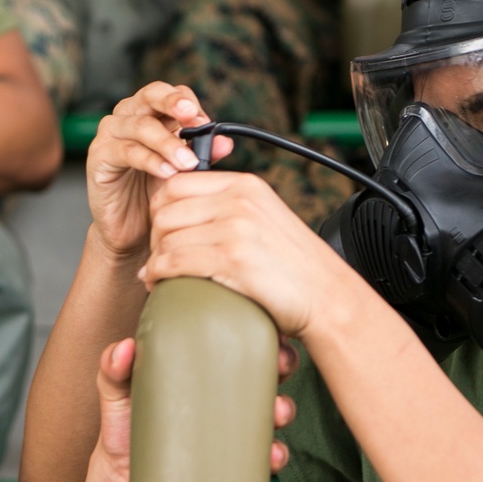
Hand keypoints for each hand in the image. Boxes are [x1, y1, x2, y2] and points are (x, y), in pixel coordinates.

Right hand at [86, 82, 230, 258]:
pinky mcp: (99, 155)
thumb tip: (225, 142)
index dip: (188, 103)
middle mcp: (128, 116)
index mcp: (150, 112)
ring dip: (168, 144)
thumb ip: (203, 154)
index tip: (206, 122)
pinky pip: (127, 152)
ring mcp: (110, 134)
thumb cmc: (154, 194)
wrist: (131, 229)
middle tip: (195, 119)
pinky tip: (167, 172)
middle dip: (174, 104)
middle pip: (151, 95)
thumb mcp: (183, 171)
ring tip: (188, 163)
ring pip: (142, 126)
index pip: (171, 93)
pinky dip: (150, 161)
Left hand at [93, 336, 297, 480]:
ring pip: (271, 412)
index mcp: (200, 370)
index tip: (269, 324)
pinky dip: (276, 455)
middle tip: (281, 364)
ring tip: (277, 411)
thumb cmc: (123, 431)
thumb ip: (113, 369)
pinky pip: (265, 458)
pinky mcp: (233, 466)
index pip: (234, 342)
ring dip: (284, 408)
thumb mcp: (116, 394)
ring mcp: (230, 432)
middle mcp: (222, 397)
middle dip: (282, 364)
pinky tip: (273, 454)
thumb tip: (124, 349)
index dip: (258, 330)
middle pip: (263, 372)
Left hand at [140, 170, 358, 338]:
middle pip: (165, 210)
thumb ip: (229, 207)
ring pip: (166, 238)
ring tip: (158, 275)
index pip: (177, 184)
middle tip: (159, 258)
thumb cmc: (293, 266)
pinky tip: (161, 283)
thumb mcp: (263, 218)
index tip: (163, 232)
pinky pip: (174, 261)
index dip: (160, 210)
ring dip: (155, 260)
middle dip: (155, 237)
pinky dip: (159, 275)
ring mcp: (235, 228)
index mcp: (245, 184)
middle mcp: (239, 200)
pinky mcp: (232, 259)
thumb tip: (182, 213)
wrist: (327, 297)